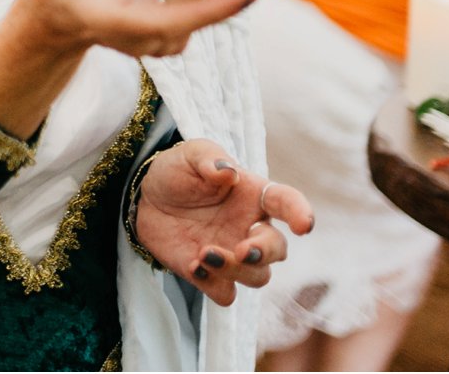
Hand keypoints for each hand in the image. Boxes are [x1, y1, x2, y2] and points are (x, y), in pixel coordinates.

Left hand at [135, 139, 314, 305]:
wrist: (146, 198)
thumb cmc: (178, 172)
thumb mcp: (189, 155)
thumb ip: (209, 159)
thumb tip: (227, 171)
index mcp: (255, 196)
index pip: (287, 203)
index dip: (300, 213)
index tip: (302, 225)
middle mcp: (251, 229)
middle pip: (277, 250)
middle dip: (264, 253)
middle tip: (242, 250)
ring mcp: (234, 254)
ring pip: (257, 277)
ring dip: (237, 271)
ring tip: (205, 254)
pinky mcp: (211, 275)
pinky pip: (225, 293)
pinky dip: (215, 286)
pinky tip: (194, 267)